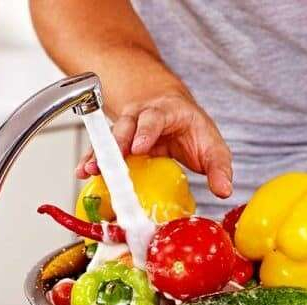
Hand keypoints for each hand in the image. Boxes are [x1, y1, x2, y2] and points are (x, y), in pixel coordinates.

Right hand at [75, 92, 232, 197]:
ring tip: (91, 170)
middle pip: (126, 124)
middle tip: (111, 161)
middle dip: (117, 143)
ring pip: (110, 137)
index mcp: (167, 112)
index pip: (155, 118)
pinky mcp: (117, 143)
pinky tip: (83, 173)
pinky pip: (102, 150)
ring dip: (100, 153)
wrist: (172, 111)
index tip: (139, 147)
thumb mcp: (211, 144)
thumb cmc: (191, 129)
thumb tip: (224, 190)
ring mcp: (126, 128)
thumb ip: (219, 167)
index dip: (146, 131)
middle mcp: (142, 116)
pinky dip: (91, 160)